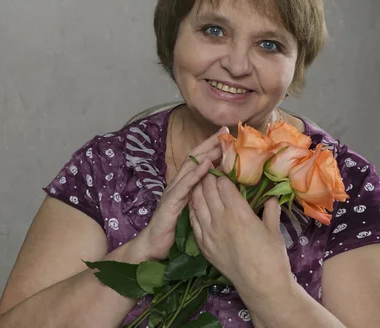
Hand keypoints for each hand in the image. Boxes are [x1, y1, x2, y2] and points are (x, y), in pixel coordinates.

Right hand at [134, 127, 227, 260]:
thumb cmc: (173, 230)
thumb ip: (201, 197)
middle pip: (194, 158)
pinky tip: (206, 166)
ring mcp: (173, 192)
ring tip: (219, 143)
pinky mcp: (171, 203)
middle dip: (209, 143)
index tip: (226, 136)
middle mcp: (177, 184)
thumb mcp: (191, 210)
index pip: (198, 160)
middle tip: (225, 131)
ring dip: (205, 154)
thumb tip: (221, 187)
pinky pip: (185, 186)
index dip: (211, 147)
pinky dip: (196, 174)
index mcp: (183, 185)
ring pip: (189, 167)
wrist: (152, 247)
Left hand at [188, 174, 292, 294]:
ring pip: (197, 203)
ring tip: (199, 179)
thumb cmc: (272, 257)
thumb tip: (270, 197)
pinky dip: (193, 208)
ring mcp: (210, 233)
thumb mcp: (274, 230)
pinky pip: (194, 221)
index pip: (223, 184)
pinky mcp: (205, 246)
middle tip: (210, 167)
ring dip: (197, 189)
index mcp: (239, 212)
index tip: (223, 164)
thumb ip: (270, 210)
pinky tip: (194, 202)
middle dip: (207, 176)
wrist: (261, 287)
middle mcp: (221, 219)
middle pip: (207, 190)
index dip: (222, 172)